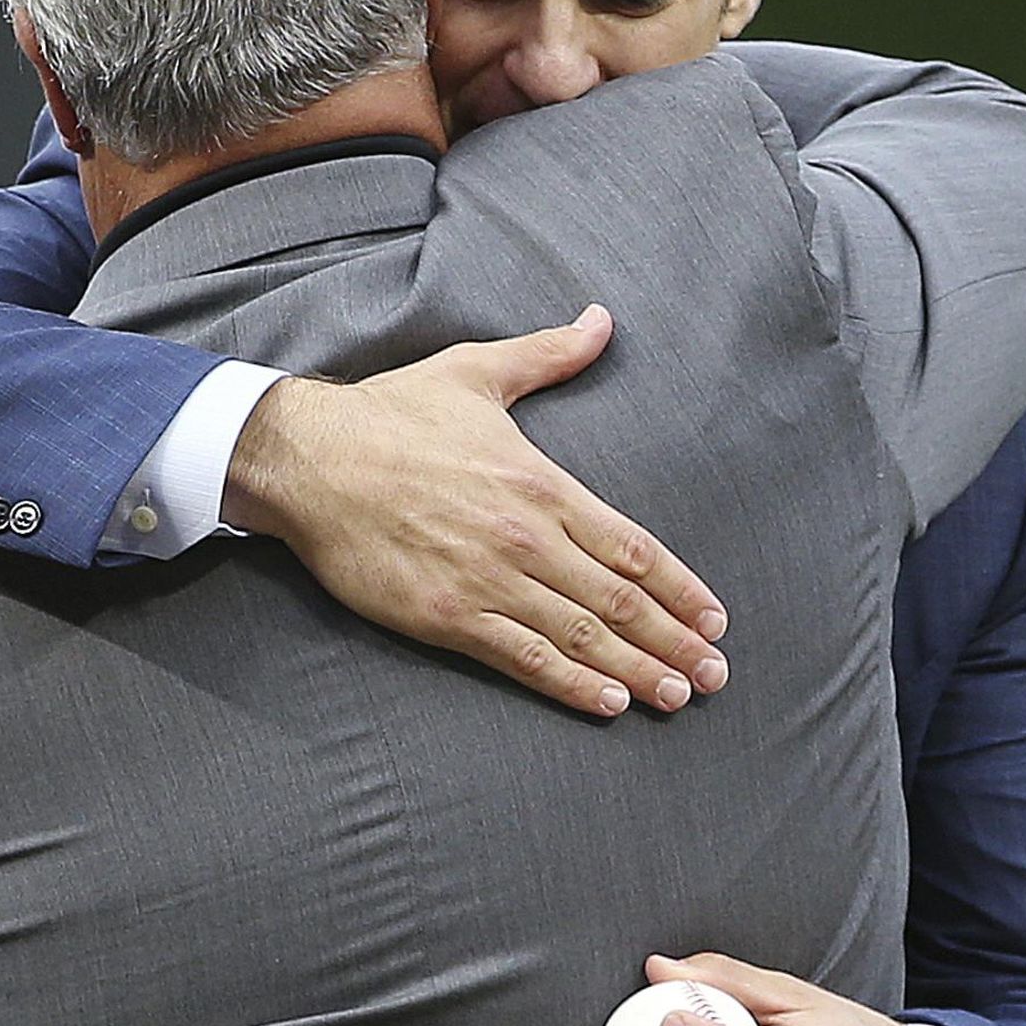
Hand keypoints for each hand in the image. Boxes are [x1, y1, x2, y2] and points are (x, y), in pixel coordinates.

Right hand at [222, 307, 728, 717]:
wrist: (310, 459)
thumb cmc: (391, 414)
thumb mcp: (477, 370)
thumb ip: (548, 354)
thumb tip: (601, 321)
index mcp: (541, 484)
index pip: (633, 546)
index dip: (681, 588)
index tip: (714, 617)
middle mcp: (526, 537)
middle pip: (621, 599)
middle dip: (675, 640)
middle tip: (716, 674)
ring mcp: (489, 580)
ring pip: (582, 635)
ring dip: (638, 669)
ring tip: (678, 697)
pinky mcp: (448, 616)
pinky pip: (524, 658)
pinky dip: (572, 684)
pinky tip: (609, 704)